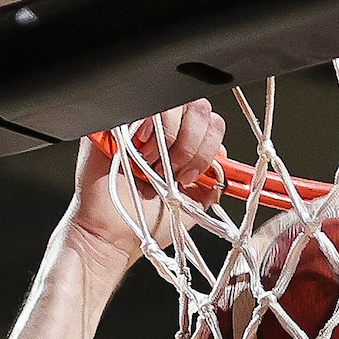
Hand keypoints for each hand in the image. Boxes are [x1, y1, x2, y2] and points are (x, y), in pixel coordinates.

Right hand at [69, 100, 227, 268]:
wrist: (113, 233)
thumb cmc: (147, 220)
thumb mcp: (193, 205)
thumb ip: (212, 181)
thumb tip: (225, 162)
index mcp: (185, 145)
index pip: (212, 123)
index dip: (208, 147)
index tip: (192, 177)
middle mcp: (165, 130)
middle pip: (197, 107)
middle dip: (190, 144)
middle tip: (173, 172)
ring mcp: (141, 122)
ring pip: (172, 104)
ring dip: (168, 138)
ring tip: (152, 165)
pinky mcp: (115, 120)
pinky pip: (138, 105)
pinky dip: (145, 126)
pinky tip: (139, 149)